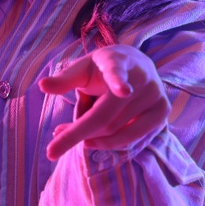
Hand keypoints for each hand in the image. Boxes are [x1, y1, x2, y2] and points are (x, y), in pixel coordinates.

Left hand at [37, 44, 169, 160]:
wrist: (137, 65)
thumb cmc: (102, 70)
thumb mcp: (82, 69)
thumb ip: (64, 79)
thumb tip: (42, 86)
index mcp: (117, 61)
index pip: (117, 71)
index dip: (119, 81)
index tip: (123, 91)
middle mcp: (141, 77)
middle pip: (105, 117)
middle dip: (76, 134)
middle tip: (53, 144)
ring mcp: (155, 95)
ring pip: (114, 132)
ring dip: (89, 138)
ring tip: (71, 132)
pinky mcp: (162, 112)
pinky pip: (130, 139)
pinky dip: (107, 144)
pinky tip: (92, 140)